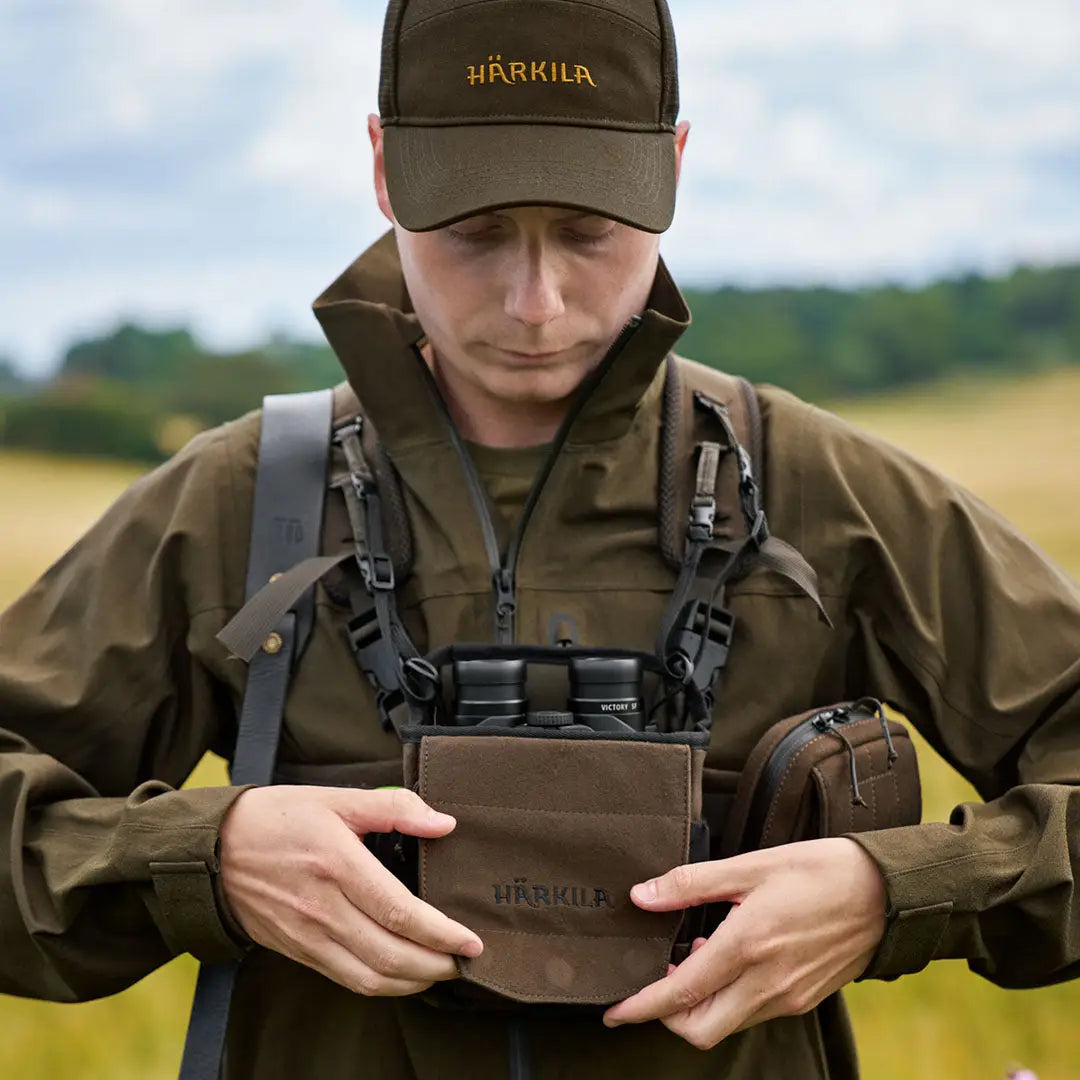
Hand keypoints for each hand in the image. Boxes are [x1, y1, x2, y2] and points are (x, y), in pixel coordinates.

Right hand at [219, 785, 483, 996]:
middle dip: (436, 965)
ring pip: (370, 977)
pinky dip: (381, 984)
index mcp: (337, 865)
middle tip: (465, 960)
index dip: (441, 933)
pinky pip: (346, 979)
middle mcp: (323, 908)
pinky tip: (402, 973)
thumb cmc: (278, 817)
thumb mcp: (336, 798)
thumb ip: (394, 807)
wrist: (212, 851)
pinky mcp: (298, 951)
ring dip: (413, 982)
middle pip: (390, 955)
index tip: (471, 940)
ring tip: (442, 969)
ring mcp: (308, 936)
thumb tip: (443, 823)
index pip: (399, 912)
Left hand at [602, 838, 886, 1048]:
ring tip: (693, 955)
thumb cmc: (819, 870)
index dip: (641, 1007)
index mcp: (747, 945)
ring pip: (727, 1023)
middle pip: (699, 1028)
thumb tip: (641, 895)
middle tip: (653, 980)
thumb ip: (691, 883)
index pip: (680, 992)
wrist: (887, 893)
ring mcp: (788, 997)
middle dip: (667, 1015)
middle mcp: (767, 982)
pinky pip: (753, 1013)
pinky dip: (729, 997)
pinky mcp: (804, 999)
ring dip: (699, 1004)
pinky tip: (728, 958)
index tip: (614, 1012)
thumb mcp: (751, 866)